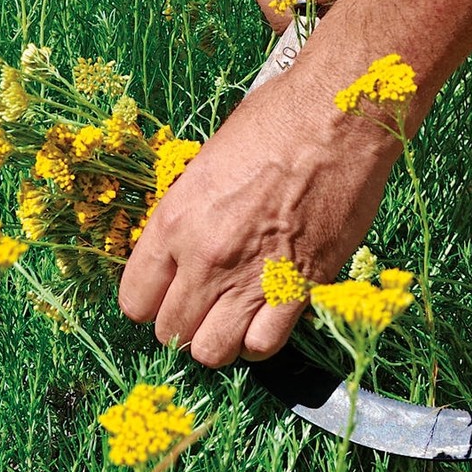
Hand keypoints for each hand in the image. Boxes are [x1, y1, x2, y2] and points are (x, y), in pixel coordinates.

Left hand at [117, 60, 400, 366]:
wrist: (337, 120)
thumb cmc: (272, 123)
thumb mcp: (205, 164)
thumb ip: (186, 216)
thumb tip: (179, 250)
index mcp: (174, 221)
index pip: (135, 299)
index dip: (149, 301)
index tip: (166, 292)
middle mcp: (206, 258)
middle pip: (171, 332)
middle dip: (181, 324)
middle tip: (201, 305)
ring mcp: (252, 278)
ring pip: (212, 351)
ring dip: (217, 340)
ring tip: (229, 318)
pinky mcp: (300, 289)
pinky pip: (263, 346)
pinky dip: (258, 341)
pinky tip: (262, 318)